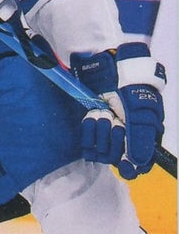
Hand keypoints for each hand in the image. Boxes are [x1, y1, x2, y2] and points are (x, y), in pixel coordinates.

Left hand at [73, 45, 166, 181]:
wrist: (108, 66)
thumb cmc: (129, 85)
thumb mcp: (138, 110)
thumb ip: (139, 138)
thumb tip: (137, 164)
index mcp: (145, 133)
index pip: (140, 163)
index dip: (132, 167)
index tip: (123, 164)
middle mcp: (127, 138)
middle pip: (117, 160)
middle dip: (113, 141)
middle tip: (115, 121)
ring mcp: (109, 135)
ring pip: (101, 153)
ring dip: (100, 131)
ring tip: (103, 113)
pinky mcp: (92, 131)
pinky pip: (87, 145)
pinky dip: (88, 130)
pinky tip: (92, 115)